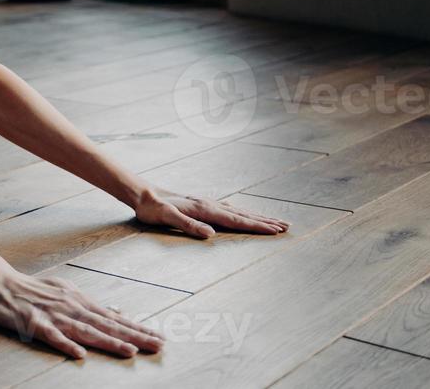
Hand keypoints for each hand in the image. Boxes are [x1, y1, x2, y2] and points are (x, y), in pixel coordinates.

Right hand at [0, 268, 166, 359]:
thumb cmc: (32, 289)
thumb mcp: (65, 291)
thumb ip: (90, 305)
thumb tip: (118, 311)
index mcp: (79, 300)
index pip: (113, 318)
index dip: (137, 328)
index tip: (159, 337)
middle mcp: (71, 307)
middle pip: (106, 325)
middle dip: (134, 336)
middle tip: (158, 345)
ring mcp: (53, 315)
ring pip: (85, 331)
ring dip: (108, 341)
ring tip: (130, 351)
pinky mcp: (34, 324)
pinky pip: (52, 336)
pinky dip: (66, 345)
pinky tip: (80, 355)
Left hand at [132, 187, 290, 238]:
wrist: (142, 194)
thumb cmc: (152, 209)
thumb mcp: (167, 218)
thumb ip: (188, 225)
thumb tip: (211, 235)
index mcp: (205, 209)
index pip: (237, 220)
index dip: (257, 226)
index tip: (276, 231)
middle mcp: (210, 204)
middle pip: (243, 214)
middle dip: (265, 221)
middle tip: (287, 226)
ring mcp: (207, 203)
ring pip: (238, 211)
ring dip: (257, 216)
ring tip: (274, 220)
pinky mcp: (202, 204)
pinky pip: (229, 209)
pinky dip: (242, 213)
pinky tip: (244, 213)